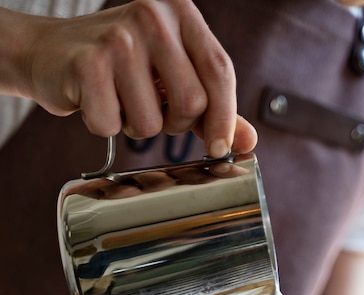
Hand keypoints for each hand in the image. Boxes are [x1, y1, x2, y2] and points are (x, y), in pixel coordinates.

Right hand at [3, 1, 256, 155]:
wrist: (50, 52)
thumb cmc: (119, 66)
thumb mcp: (171, 73)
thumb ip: (211, 104)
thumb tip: (249, 141)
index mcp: (180, 12)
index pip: (220, 70)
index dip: (224, 117)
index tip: (220, 148)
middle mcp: (152, 16)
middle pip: (191, 102)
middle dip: (174, 123)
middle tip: (152, 109)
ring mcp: (118, 38)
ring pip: (151, 123)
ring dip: (135, 126)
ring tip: (119, 99)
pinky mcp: (88, 64)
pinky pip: (112, 126)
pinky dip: (104, 125)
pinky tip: (94, 101)